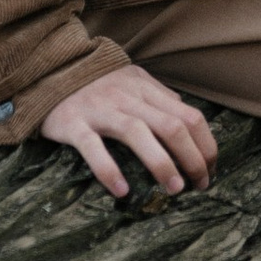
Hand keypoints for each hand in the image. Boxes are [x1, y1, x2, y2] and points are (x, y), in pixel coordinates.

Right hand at [38, 63, 218, 199]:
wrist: (49, 69)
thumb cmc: (97, 82)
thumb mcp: (133, 80)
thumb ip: (159, 96)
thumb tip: (187, 115)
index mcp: (145, 89)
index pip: (189, 115)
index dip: (206, 145)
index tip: (211, 171)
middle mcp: (127, 98)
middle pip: (171, 125)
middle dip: (193, 158)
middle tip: (200, 186)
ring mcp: (100, 110)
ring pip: (137, 133)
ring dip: (161, 163)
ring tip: (174, 189)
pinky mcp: (73, 124)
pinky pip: (93, 147)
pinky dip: (109, 169)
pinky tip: (122, 191)